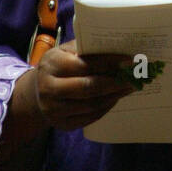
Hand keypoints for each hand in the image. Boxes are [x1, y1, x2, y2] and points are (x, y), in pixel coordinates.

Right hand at [9, 41, 138, 135]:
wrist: (37, 92)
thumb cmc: (58, 66)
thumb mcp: (65, 51)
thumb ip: (86, 48)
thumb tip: (119, 46)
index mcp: (51, 64)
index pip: (85, 64)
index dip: (109, 63)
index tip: (130, 61)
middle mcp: (49, 88)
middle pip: (89, 87)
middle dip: (115, 82)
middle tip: (134, 77)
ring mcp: (54, 109)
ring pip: (92, 105)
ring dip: (114, 96)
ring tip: (129, 87)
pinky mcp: (62, 124)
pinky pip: (90, 117)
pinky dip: (106, 107)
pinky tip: (115, 98)